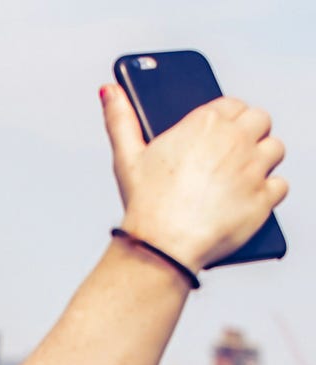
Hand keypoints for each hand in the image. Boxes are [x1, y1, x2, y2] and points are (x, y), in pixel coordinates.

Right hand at [101, 83, 287, 271]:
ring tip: (244, 176)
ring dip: (264, 159)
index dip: (229, 119)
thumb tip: (110, 91)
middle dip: (251, 133)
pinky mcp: (263, 199)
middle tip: (235, 154)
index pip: (234, 104)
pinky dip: (270, 192)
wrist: (162, 248)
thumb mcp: (127, 157)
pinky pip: (281, 185)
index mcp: (206, 123)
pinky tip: (252, 198)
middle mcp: (235, 139)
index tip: (222, 134)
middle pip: (261, 120)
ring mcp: (252, 169)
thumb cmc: (145, 204)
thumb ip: (120, 119)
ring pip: (275, 149)